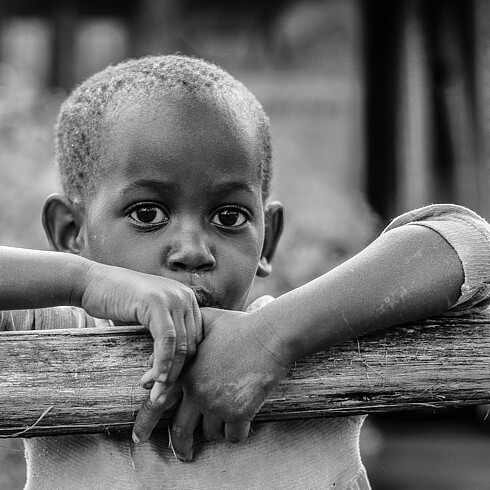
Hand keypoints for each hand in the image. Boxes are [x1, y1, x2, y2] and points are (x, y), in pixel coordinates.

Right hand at [80, 262, 200, 404]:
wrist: (90, 283)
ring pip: (180, 346)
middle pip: (191, 345)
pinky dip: (162, 363)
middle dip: (177, 374)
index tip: (167, 385)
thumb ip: (165, 335)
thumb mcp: (148, 319)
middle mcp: (185, 297)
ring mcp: (173, 297)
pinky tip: (154, 379)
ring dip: (168, 374)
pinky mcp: (157, 302)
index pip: (195, 340)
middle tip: (159, 396)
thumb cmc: (117, 304)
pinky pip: (167, 340)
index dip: (183, 366)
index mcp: (187, 300)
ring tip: (153, 393)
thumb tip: (175, 370)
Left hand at [133, 296, 290, 459]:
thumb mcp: (204, 324)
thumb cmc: (238, 326)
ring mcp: (218, 404)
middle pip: (181, 431)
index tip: (140, 437)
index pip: (156, 403)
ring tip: (223, 420)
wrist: (270, 335)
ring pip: (210, 433)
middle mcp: (197, 392)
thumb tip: (153, 362)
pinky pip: (234, 436)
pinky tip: (241, 425)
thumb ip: (179, 341)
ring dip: (215, 430)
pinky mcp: (240, 413)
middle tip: (183, 454)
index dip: (145, 422)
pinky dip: (237, 433)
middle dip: (180, 446)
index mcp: (185, 373)